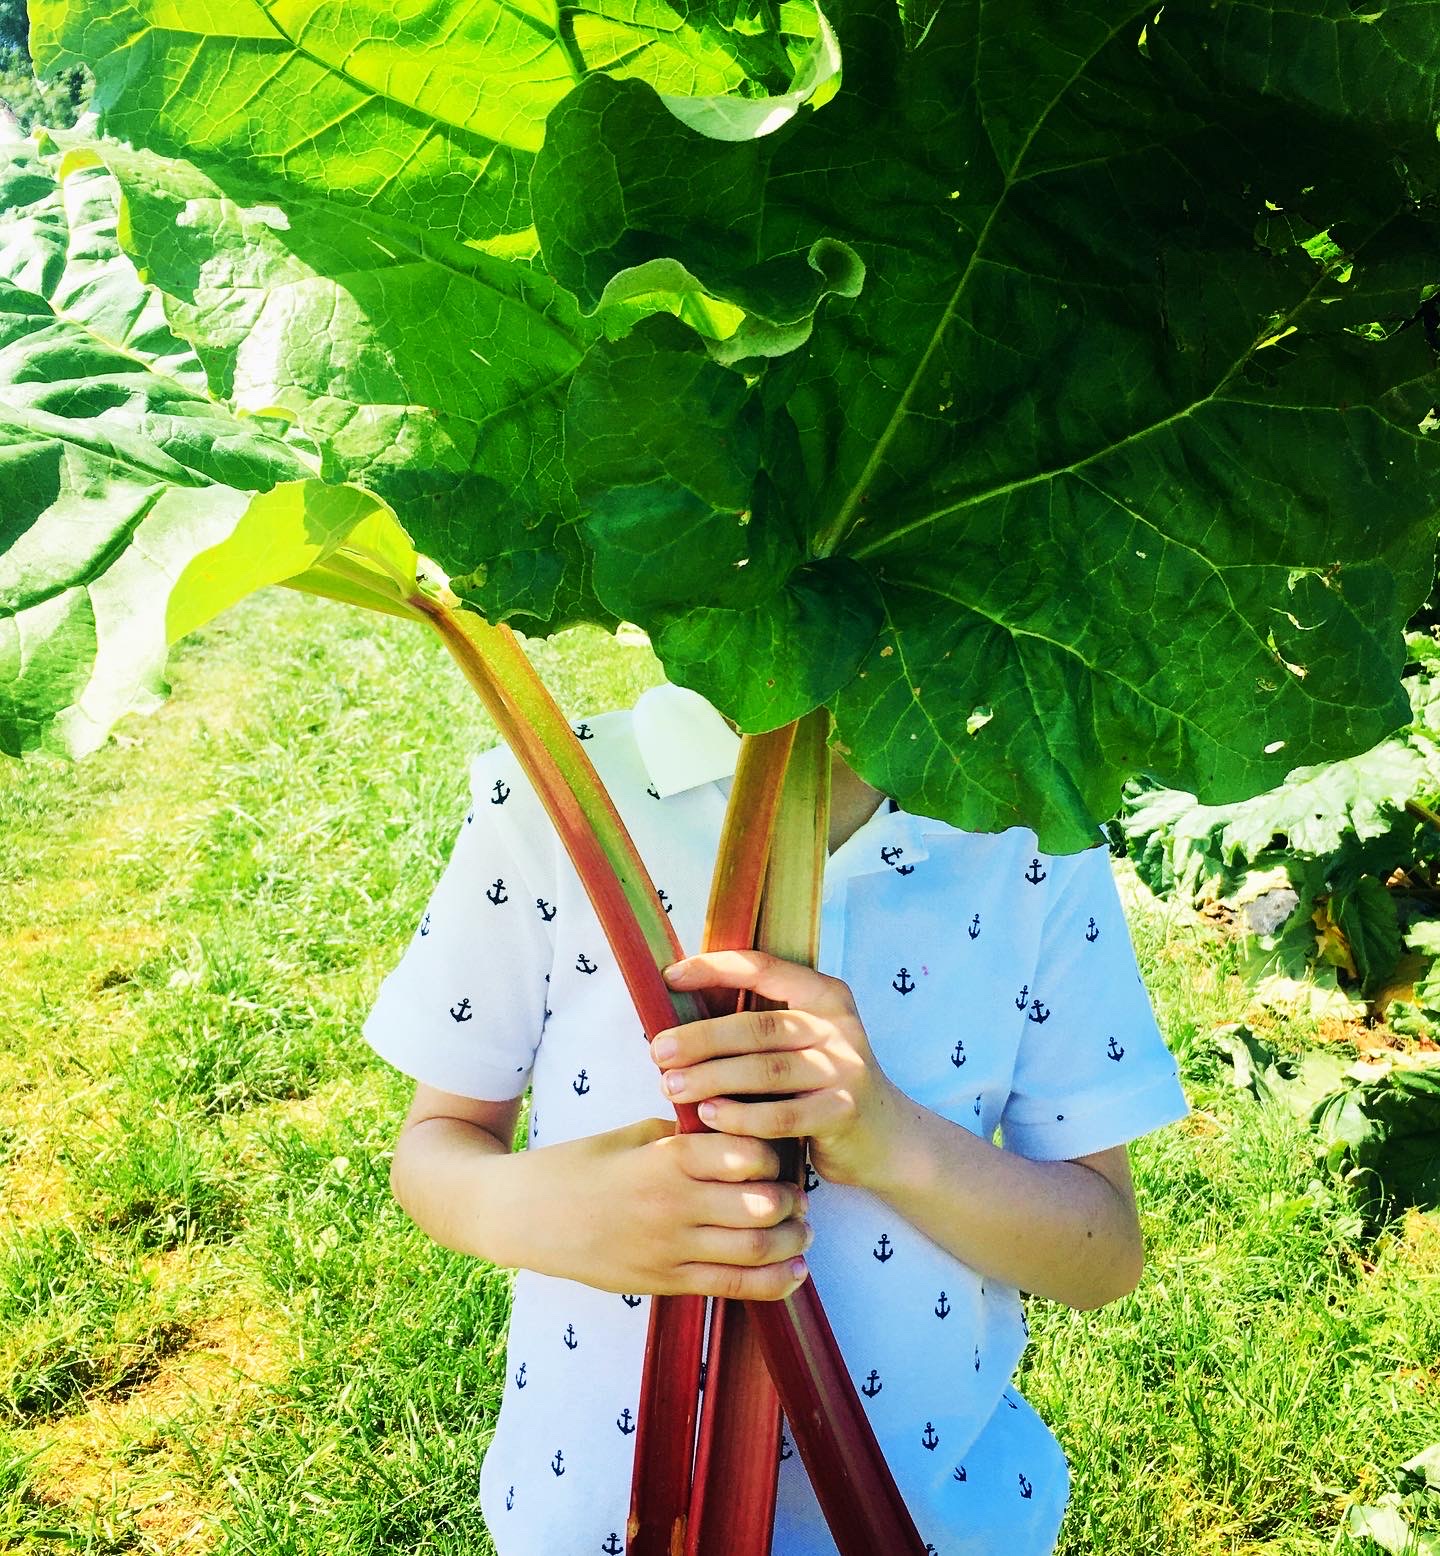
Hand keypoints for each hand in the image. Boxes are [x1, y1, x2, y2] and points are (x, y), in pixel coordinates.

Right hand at [519, 1118, 812, 1300]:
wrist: (522, 1217)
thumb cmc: (574, 1167)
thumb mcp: (627, 1136)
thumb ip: (679, 1136)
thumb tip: (730, 1132)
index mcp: (664, 1158)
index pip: (747, 1154)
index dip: (774, 1154)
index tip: (780, 1153)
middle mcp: (673, 1205)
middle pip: (761, 1204)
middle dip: (792, 1200)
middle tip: (800, 1195)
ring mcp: (668, 1250)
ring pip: (755, 1249)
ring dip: (791, 1240)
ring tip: (803, 1230)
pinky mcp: (661, 1284)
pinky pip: (731, 1287)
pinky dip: (773, 1282)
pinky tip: (795, 1271)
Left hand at [656, 951, 904, 1188]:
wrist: (886, 1138)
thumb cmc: (821, 1085)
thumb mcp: (802, 1042)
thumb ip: (758, 1025)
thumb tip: (679, 1012)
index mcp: (824, 995)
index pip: (762, 968)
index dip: (713, 969)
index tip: (669, 977)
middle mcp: (837, 1026)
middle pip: (757, 1026)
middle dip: (701, 1038)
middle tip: (658, 1051)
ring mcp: (844, 1070)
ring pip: (765, 1071)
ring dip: (711, 1078)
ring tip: (671, 1087)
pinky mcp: (842, 1113)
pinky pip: (780, 1116)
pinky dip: (739, 1116)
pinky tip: (708, 1117)